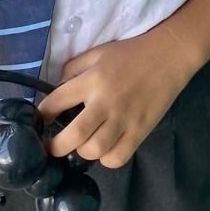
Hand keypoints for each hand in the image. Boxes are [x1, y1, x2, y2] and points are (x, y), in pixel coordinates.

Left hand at [39, 26, 197, 169]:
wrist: (169, 55)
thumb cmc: (131, 53)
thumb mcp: (98, 52)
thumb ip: (74, 68)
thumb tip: (57, 87)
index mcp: (92, 80)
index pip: (56, 101)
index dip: (43, 114)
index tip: (40, 121)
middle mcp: (105, 102)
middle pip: (72, 136)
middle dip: (55, 147)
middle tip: (52, 147)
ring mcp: (124, 119)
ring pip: (94, 150)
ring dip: (83, 152)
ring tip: (82, 145)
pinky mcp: (141, 131)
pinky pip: (118, 157)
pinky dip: (107, 158)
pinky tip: (106, 148)